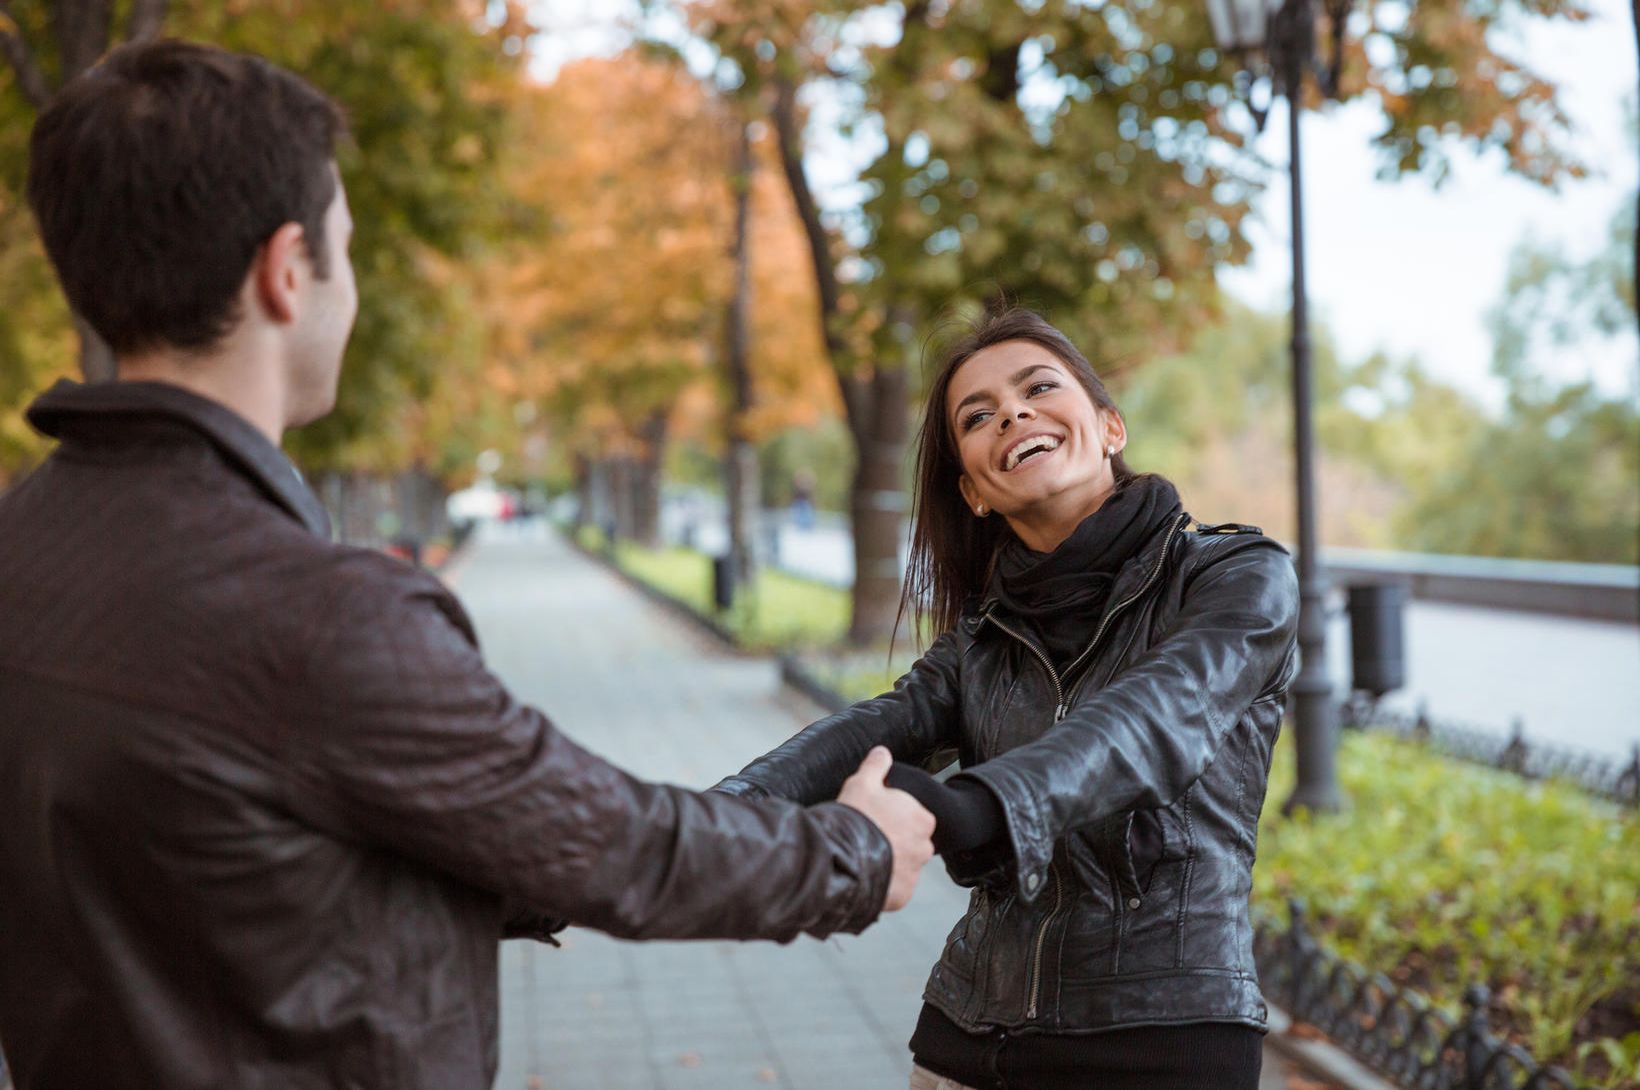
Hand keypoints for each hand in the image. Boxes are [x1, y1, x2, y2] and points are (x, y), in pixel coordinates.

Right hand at [837, 747, 935, 911]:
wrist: (844, 858)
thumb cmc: (857, 816)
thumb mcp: (863, 783)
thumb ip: (876, 766)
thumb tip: (882, 751)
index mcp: (922, 819)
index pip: (913, 817)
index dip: (892, 816)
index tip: (874, 817)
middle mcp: (925, 848)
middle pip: (910, 843)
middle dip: (893, 841)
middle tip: (868, 837)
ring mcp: (914, 874)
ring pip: (902, 867)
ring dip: (888, 863)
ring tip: (863, 857)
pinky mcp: (902, 896)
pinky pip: (893, 889)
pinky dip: (882, 884)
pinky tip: (864, 874)